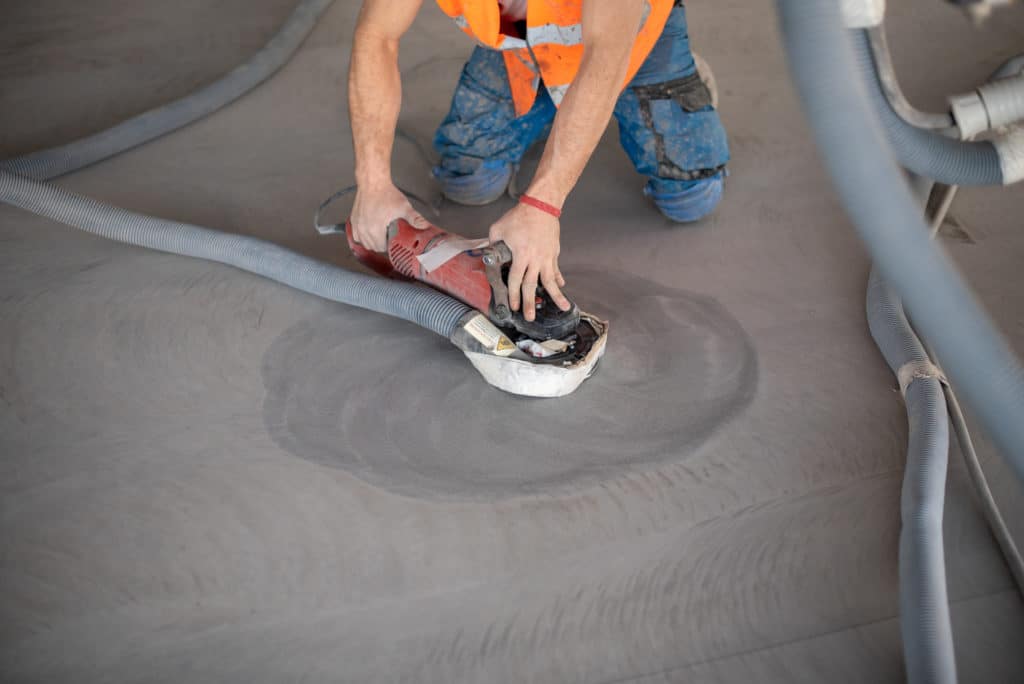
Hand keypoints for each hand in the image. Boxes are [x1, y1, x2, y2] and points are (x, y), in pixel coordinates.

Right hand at [350, 182, 428, 251]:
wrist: (373, 182)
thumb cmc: (386, 194)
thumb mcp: (404, 207)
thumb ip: (415, 218)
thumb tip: (425, 226)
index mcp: (376, 229)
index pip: (381, 248)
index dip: (389, 247)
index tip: (393, 242)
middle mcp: (364, 229)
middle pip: (373, 247)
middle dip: (381, 246)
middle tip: (388, 239)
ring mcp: (357, 225)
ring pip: (363, 243)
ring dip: (371, 243)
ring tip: (379, 238)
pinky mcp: (353, 220)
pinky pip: (355, 236)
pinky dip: (361, 238)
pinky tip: (368, 234)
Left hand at [489, 203, 570, 321]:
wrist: (541, 206)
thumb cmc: (519, 216)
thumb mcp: (498, 228)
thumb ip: (493, 243)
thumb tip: (488, 254)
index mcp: (521, 255)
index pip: (515, 279)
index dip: (514, 294)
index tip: (514, 306)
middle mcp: (535, 259)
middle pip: (532, 285)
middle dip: (530, 302)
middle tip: (529, 317)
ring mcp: (547, 257)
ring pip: (550, 281)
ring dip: (556, 296)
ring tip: (563, 308)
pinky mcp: (554, 253)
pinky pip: (556, 270)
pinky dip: (558, 280)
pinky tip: (560, 288)